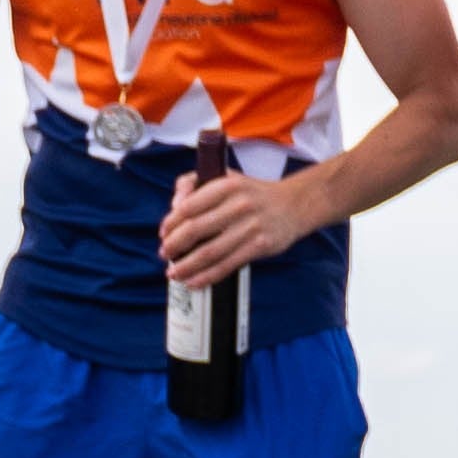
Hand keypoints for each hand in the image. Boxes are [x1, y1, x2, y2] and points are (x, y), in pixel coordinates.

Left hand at [159, 160, 301, 284]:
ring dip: (186, 266)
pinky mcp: (261, 245)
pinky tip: (194, 281)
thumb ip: (192, 183)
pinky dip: (207, 276)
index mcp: (227, 184)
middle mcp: (240, 204)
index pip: (188, 206)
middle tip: (165, 254)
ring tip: (174, 272)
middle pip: (195, 229)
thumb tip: (174, 206)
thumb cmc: (252, 193)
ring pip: (209, 252)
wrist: (294, 204)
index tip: (163, 233)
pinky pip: (227, 265)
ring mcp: (252, 226)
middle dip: (174, 246)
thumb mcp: (225, 176)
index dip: (171, 223)